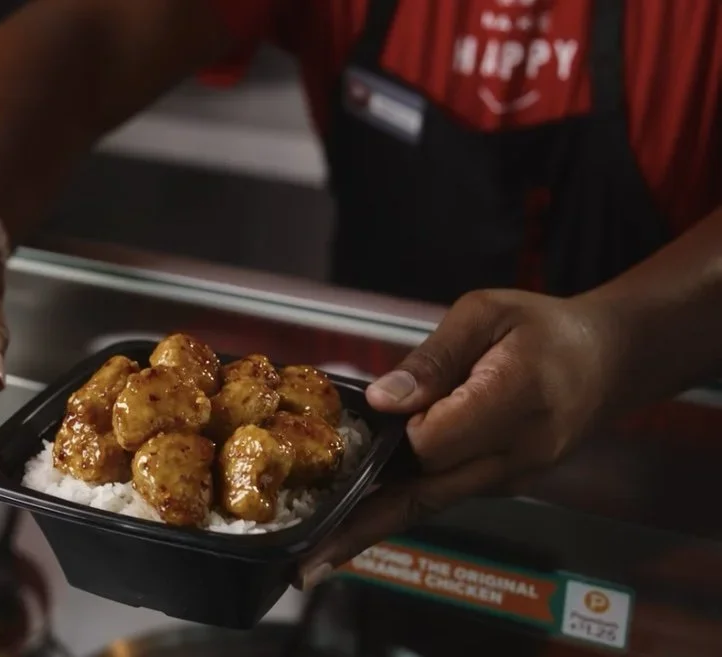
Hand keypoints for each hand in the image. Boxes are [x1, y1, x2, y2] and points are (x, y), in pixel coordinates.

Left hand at [300, 289, 619, 587]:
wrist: (611, 359)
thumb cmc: (544, 328)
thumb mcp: (486, 315)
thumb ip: (433, 358)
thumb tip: (383, 400)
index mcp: (515, 400)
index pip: (435, 441)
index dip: (394, 437)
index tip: (361, 427)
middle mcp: (514, 454)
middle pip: (426, 495)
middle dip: (365, 523)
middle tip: (311, 558)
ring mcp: (510, 477)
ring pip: (431, 505)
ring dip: (377, 526)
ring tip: (321, 553)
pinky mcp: (501, 483)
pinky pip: (443, 496)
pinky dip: (400, 507)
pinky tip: (359, 518)